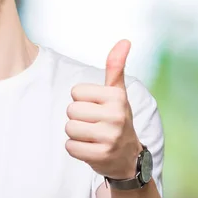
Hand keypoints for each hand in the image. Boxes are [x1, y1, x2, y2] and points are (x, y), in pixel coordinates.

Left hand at [65, 40, 142, 178]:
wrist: (128, 156)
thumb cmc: (117, 119)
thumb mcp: (118, 92)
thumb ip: (116, 66)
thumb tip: (124, 40)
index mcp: (117, 96)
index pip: (75, 92)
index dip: (82, 100)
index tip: (97, 108)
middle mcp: (116, 115)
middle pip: (71, 110)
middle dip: (78, 118)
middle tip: (94, 124)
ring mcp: (109, 137)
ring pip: (69, 129)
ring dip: (76, 134)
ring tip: (92, 136)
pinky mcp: (101, 155)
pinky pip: (70, 147)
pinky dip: (76, 148)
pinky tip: (91, 148)